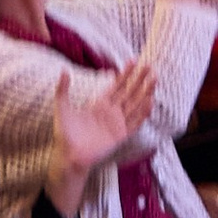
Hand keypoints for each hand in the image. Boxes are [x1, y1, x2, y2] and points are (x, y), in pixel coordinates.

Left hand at [52, 58, 155, 182]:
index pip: (116, 85)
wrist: (69, 156)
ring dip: (145, 93)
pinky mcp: (120, 136)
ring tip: (154, 80)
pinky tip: (150, 102)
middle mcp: (111, 112)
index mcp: (100, 104)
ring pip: (135, 105)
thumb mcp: (63, 108)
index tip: (133, 60)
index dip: (125, 74)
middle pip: (129, 92)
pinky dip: (143, 113)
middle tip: (148, 66)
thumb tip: (63, 70)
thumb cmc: (65, 134)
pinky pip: (134, 123)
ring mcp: (117, 124)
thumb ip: (63, 90)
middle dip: (139, 79)